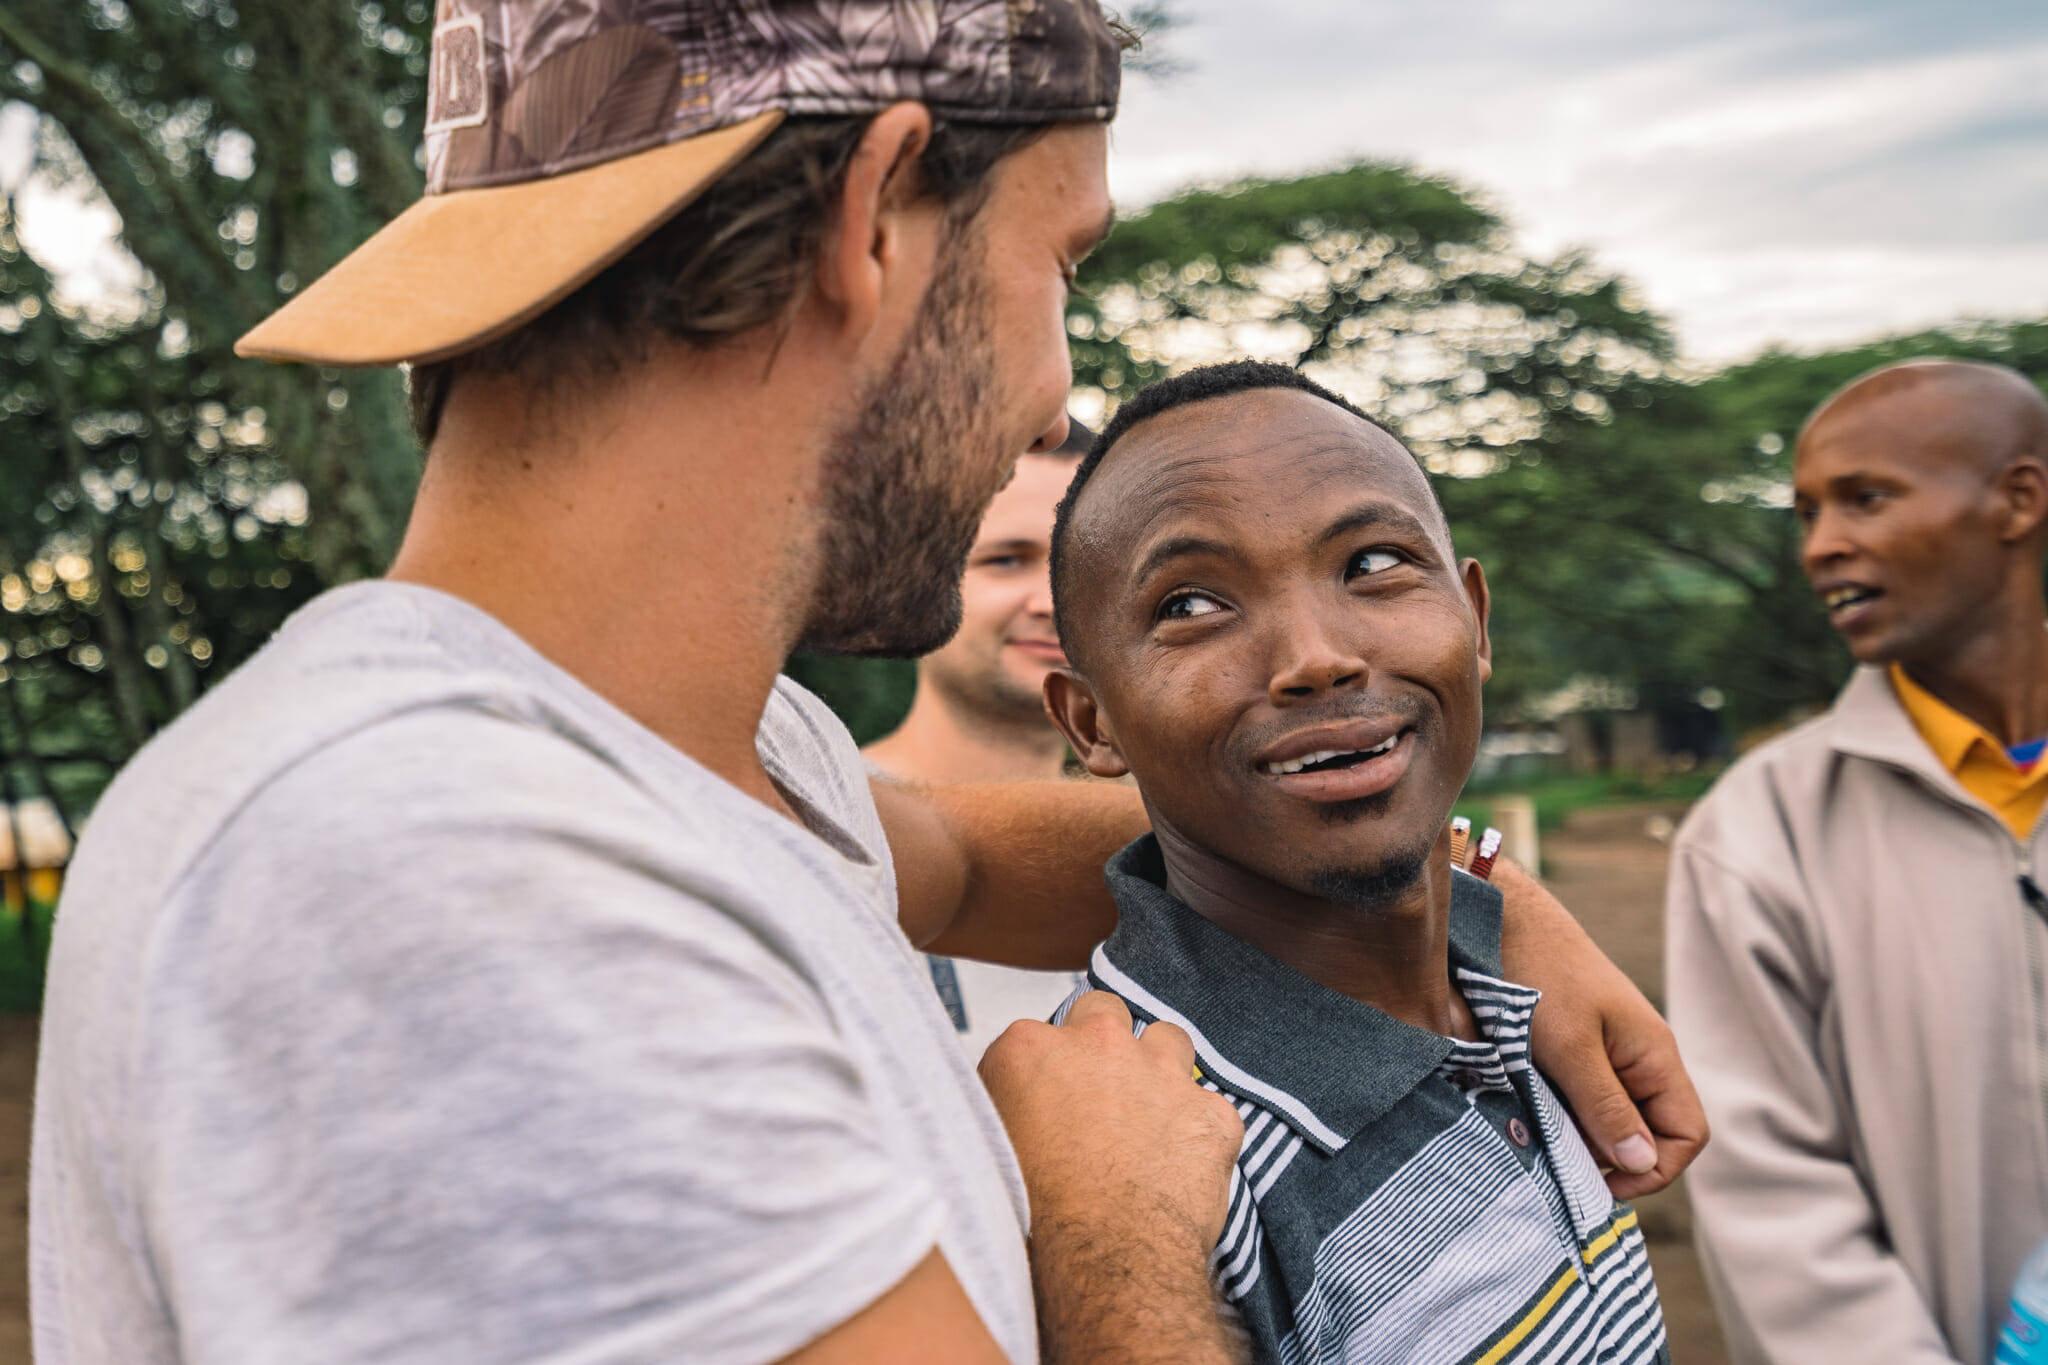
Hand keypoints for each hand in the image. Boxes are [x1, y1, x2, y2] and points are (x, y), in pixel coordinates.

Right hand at [980, 991, 1246, 1364]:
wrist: (1105, 1264)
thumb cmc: (1041, 1223)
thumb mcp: (989, 1153)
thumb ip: (1001, 1111)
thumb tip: (1010, 1110)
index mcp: (1029, 1050)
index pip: (1034, 1037)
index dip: (1044, 1072)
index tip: (1047, 1101)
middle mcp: (1097, 1044)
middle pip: (1102, 1013)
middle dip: (1103, 1044)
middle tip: (1098, 1094)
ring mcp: (1160, 1072)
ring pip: (1167, 1040)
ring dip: (1159, 1070)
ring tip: (1148, 1118)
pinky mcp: (1209, 1111)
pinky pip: (1210, 1105)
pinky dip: (1200, 1129)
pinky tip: (1183, 1162)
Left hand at [1495, 859, 1708, 1199]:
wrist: (1501, 920)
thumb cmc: (1539, 974)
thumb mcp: (1569, 1046)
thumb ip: (1605, 1104)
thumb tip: (1641, 1163)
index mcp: (1655, 1056)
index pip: (1686, 1135)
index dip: (1652, 1169)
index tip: (1598, 1180)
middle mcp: (1639, 1059)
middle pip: (1646, 1133)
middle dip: (1608, 1156)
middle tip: (1555, 1159)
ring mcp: (1607, 1054)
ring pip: (1608, 1118)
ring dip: (1577, 1135)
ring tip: (1533, 1132)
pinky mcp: (1573, 1050)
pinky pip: (1580, 1098)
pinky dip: (1557, 1113)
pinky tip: (1524, 1110)